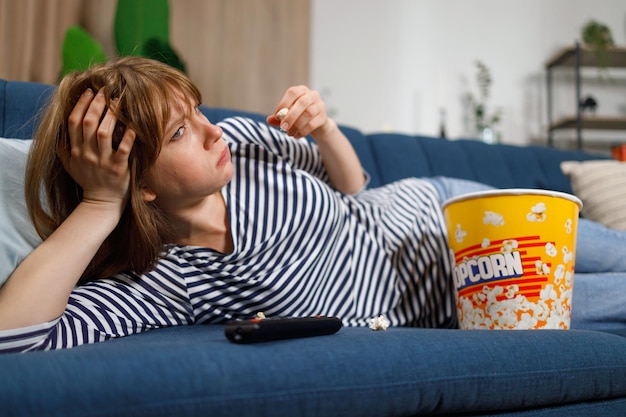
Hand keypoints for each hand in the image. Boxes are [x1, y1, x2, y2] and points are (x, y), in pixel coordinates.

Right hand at [59, 88, 135, 207]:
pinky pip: (123, 149)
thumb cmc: (88, 182)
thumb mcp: (71, 166)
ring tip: (118, 101)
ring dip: (110, 115)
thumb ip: (64, 151)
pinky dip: (127, 136)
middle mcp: (87, 154)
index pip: (73, 122)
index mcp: (75, 151)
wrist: (101, 203)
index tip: (88, 92)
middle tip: (104, 91)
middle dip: (95, 104)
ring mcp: (102, 161)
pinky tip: (133, 125)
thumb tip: (58, 136)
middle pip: (87, 123)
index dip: (80, 105)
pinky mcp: (118, 168)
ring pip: (103, 133)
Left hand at [266, 85, 334, 140]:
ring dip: (297, 125)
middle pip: (302, 103)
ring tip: (289, 133)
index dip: (284, 103)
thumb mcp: (287, 116)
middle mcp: (312, 95)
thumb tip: (269, 120)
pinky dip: (303, 131)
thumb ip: (278, 118)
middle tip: (283, 127)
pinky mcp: (324, 117)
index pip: (293, 92)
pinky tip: (296, 136)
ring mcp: (320, 105)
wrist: (316, 125)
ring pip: (309, 113)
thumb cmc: (299, 116)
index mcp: (301, 90)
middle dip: (291, 116)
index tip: (276, 116)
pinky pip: (313, 124)